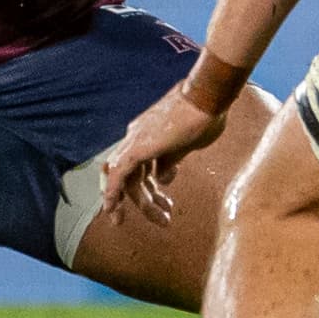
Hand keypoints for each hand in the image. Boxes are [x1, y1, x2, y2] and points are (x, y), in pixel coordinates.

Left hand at [99, 85, 233, 227]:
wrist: (206, 97)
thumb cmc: (203, 116)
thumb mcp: (185, 145)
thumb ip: (170, 161)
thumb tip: (163, 179)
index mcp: (148, 136)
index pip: (139, 167)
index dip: (145, 187)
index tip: (158, 203)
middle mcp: (136, 137)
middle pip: (133, 176)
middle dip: (147, 201)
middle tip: (163, 219)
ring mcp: (134, 141)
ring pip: (127, 180)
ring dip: (142, 203)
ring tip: (162, 220)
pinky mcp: (136, 147)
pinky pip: (116, 175)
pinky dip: (112, 193)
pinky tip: (112, 210)